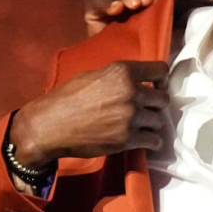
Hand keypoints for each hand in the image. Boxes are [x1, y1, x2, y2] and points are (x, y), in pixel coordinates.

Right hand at [11, 61, 168, 167]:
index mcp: (122, 71)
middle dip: (155, 104)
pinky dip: (151, 141)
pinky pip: (154, 140)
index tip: (156, 86)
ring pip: (159, 120)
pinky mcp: (128, 139)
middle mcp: (131, 92)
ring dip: (151, 123)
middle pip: (163, 99)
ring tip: (142, 125)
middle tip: (146, 109)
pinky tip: (144, 139)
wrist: (49, 126)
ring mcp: (131, 117)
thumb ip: (118, 76)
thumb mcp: (93, 75)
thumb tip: (138, 80)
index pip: (160, 70)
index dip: (161, 79)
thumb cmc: (67, 98)